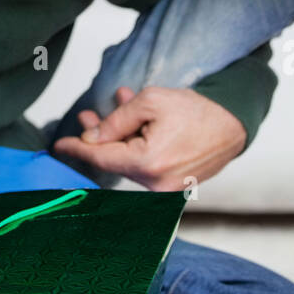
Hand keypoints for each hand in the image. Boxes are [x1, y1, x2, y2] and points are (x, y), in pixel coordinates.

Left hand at [53, 85, 246, 191]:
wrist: (233, 126)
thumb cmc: (197, 112)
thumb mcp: (150, 102)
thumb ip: (117, 120)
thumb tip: (92, 136)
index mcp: (148, 164)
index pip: (101, 158)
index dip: (78, 149)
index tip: (60, 145)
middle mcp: (155, 185)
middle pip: (114, 161)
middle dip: (99, 137)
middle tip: (86, 116)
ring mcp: (164, 191)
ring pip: (129, 162)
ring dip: (119, 137)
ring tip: (116, 107)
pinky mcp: (172, 189)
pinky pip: (144, 166)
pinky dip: (135, 145)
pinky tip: (132, 124)